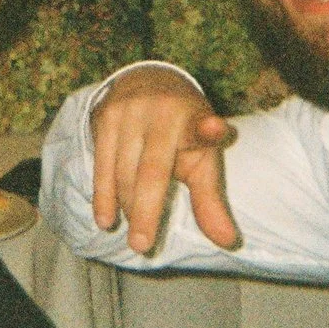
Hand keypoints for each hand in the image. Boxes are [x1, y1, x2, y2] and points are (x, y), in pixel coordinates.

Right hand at [89, 67, 239, 252]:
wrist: (147, 81)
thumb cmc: (183, 131)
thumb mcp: (202, 158)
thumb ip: (210, 200)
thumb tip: (227, 242)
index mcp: (194, 118)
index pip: (203, 127)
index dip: (210, 130)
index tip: (215, 129)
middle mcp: (162, 111)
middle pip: (152, 170)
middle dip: (146, 210)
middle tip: (143, 246)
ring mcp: (130, 112)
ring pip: (123, 170)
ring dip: (127, 207)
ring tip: (135, 239)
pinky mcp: (105, 116)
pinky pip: (101, 164)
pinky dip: (103, 196)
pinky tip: (106, 220)